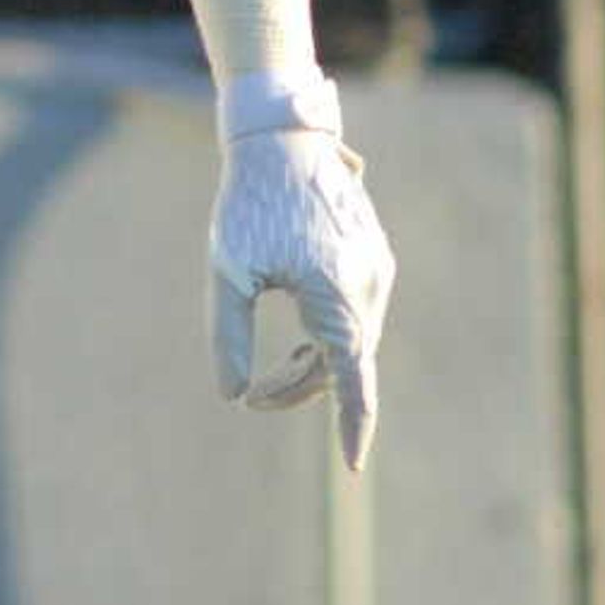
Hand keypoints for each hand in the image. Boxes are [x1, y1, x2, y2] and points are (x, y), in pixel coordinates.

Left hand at [206, 82, 395, 468]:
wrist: (282, 138)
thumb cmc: (247, 202)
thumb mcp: (227, 270)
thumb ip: (227, 334)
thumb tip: (232, 394)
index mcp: (336, 294)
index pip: (352, 380)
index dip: (354, 426)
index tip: (351, 465)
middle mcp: (369, 286)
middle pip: (343, 364)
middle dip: (300, 388)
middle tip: (252, 398)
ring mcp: (377, 270)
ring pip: (351, 341)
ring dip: (313, 364)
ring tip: (268, 377)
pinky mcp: (374, 257)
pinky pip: (356, 315)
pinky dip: (328, 337)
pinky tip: (297, 342)